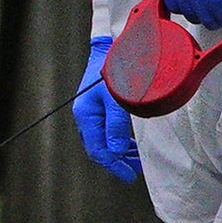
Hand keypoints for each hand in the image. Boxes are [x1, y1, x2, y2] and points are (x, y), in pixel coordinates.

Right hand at [75, 35, 141, 181]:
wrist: (111, 47)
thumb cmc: (115, 69)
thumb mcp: (118, 98)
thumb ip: (117, 125)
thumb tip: (117, 151)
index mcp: (86, 115)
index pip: (97, 149)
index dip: (113, 164)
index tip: (129, 175)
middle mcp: (85, 116)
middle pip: (98, 147)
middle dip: (117, 160)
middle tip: (135, 170)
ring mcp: (90, 112)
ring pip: (102, 141)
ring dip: (119, 152)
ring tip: (136, 160)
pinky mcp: (98, 108)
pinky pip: (105, 132)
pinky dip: (118, 141)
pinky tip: (129, 145)